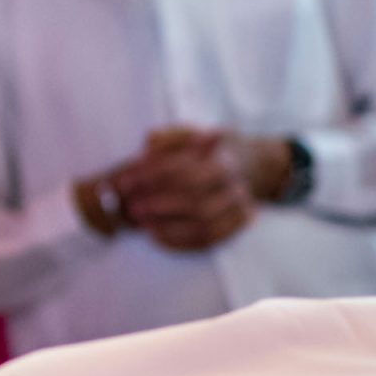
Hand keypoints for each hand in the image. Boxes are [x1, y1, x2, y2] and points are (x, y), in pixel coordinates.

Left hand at [109, 126, 286, 252]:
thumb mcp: (189, 133)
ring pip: (204, 225)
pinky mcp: (238, 224)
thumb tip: (148, 144)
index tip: (124, 183)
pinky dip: (180, 242)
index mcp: (221, 158)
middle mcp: (235, 184)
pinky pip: (208, 240)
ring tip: (141, 224)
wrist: (251, 162)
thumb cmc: (207, 147)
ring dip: (168, 228)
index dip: (149, 177)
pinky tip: (156, 236)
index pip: (182, 170)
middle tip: (131, 208)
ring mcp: (240, 206)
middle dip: (158, 206)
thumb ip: (167, 138)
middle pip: (195, 201)